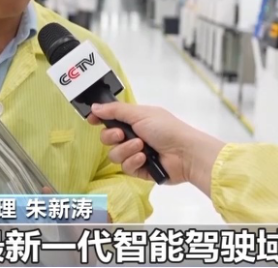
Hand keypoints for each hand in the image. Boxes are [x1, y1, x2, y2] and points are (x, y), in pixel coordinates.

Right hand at [87, 102, 225, 195]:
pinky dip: (134, 161)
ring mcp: (135, 154)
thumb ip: (115, 111)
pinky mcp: (139, 170)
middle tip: (122, 134)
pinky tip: (144, 158)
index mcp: (134, 120)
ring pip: (114, 154)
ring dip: (126, 149)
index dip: (99, 119)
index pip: (110, 119)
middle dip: (112, 136)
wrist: (185, 153)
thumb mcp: (140, 114)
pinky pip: (125, 167)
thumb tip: (95, 106)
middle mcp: (133, 136)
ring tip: (141, 147)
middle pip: (107, 138)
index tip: (91, 119)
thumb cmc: (166, 129)